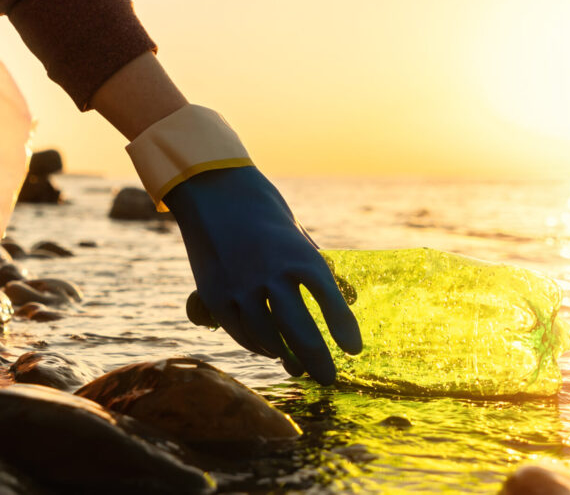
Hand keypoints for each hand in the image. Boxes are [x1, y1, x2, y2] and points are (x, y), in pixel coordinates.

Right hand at [163, 166, 361, 383]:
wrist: (216, 193)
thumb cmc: (267, 216)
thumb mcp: (298, 238)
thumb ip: (315, 271)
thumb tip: (345, 299)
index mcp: (299, 255)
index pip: (329, 299)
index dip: (343, 328)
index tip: (354, 350)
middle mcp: (271, 273)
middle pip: (299, 330)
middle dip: (317, 359)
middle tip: (329, 378)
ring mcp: (240, 287)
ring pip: (268, 338)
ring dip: (286, 358)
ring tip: (299, 369)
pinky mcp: (215, 296)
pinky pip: (241, 332)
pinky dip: (258, 346)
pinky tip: (271, 351)